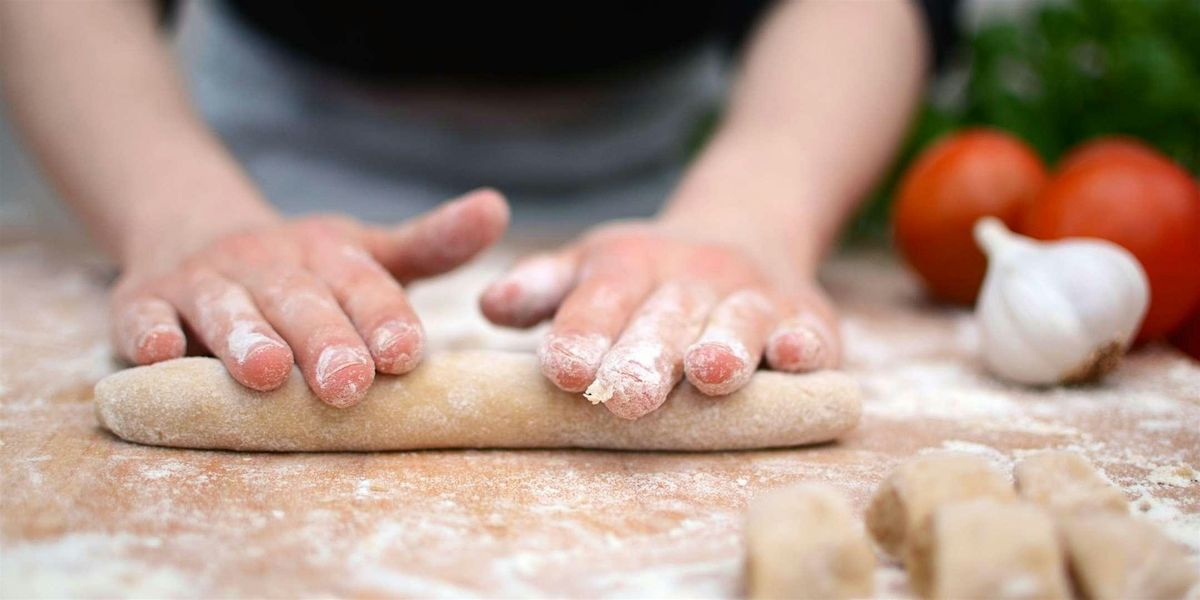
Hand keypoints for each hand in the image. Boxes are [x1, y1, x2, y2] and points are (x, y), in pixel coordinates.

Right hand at [110, 189, 508, 406]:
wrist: (191, 233)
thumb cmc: (303, 270)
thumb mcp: (365, 253)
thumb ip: (431, 243)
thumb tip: (498, 208)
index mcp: (328, 257)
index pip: (363, 287)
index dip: (384, 320)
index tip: (407, 354)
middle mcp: (270, 265)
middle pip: (300, 304)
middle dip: (325, 343)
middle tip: (348, 384)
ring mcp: (205, 282)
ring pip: (226, 310)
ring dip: (245, 340)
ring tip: (267, 374)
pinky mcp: (145, 300)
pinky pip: (143, 315)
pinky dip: (150, 334)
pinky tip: (161, 353)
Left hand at [479, 221, 840, 418]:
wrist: (747, 233)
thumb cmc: (645, 277)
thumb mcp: (590, 269)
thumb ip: (543, 289)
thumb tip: (489, 304)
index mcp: (630, 267)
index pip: (602, 298)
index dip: (584, 332)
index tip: (565, 369)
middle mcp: (692, 278)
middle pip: (667, 318)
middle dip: (647, 357)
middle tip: (625, 397)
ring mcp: (752, 298)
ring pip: (738, 323)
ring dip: (727, 347)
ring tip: (710, 375)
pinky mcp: (806, 320)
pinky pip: (808, 333)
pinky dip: (803, 346)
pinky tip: (794, 358)